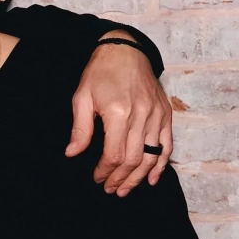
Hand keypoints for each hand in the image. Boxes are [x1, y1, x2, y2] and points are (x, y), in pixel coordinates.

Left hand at [67, 34, 172, 196]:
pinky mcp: (165, 112)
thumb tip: (72, 153)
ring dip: (139, 177)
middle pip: (134, 159)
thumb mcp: (82, 98)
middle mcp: (141, 115)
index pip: (114, 154)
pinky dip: (161, 164)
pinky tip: (152, 178)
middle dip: (121, 178)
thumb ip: (80, 129)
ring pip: (151, 156)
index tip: (97, 178)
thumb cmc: (100, 73)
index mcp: (119, 112)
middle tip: (110, 189)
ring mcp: (156, 114)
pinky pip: (167, 144)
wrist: (125, 50)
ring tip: (126, 189)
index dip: (105, 171)